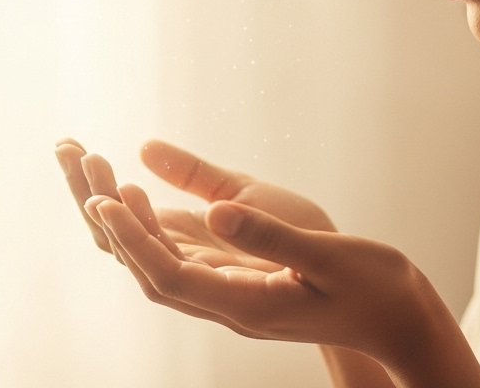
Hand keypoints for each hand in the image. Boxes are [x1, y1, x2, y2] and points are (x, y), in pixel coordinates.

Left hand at [53, 140, 479, 387]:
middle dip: (109, 220)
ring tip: (92, 164)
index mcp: (246, 305)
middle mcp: (227, 307)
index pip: (168, 277)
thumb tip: (211, 212)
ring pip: (156, 264)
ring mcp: (229, 298)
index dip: (132, 239)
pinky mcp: (236, 283)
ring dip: (121, 219)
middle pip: (147, 270)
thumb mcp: (328, 255)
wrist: (398, 319)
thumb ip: (269, 235)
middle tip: (80, 159)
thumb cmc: (374, 286)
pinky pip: (178, 258)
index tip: (106, 197)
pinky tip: (136, 192)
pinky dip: (150, 225)